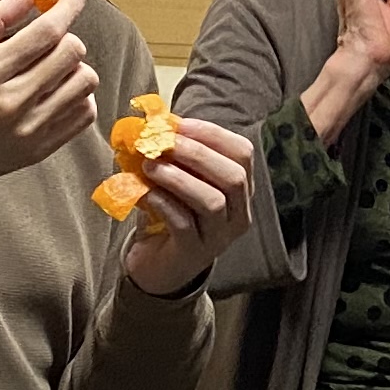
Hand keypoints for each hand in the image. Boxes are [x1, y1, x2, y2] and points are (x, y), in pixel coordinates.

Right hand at [0, 0, 104, 195]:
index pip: (45, 32)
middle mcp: (10, 102)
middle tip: (51, 40)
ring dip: (75, 67)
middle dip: (67, 37)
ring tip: (53, 68)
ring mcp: (27, 129)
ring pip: (83, 83)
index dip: (67, 7)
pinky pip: (83, 114)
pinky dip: (78, 96)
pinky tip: (57, 92)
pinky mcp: (38, 150)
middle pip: (70, 54)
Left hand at [120, 109, 255, 295]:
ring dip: (179, 178)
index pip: (243, 153)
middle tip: (164, 144)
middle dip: (198, 154)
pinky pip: (185, 224)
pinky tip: (146, 193)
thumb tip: (155, 122)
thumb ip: (174, 156)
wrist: (158, 267)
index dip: (213, 134)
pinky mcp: (193, 253)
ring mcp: (219, 237)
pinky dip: (164, 203)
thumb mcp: (177, 182)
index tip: (178, 124)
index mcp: (241, 191)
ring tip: (150, 167)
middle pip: (234, 177)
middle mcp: (238, 214)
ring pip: (213, 201)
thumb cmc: (171, 216)